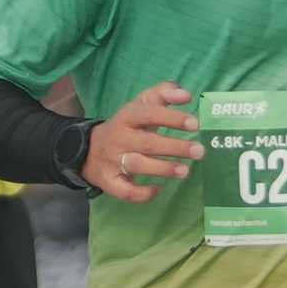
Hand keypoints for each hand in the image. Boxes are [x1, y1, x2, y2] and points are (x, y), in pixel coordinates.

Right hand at [84, 81, 201, 203]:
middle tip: (199, 151)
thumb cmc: (126, 126)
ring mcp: (112, 161)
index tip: (195, 123)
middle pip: (147, 142)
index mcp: (127, 117)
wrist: (88, 149)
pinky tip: (159, 189)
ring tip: (185, 171)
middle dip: (175, 147)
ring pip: (138, 165)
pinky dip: (143, 193)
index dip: (172, 118)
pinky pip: (126, 191)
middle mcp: (119, 138)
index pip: (149, 114)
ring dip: (163, 169)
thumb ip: (163, 94)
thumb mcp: (139, 105)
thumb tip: (186, 94)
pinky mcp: (109, 182)